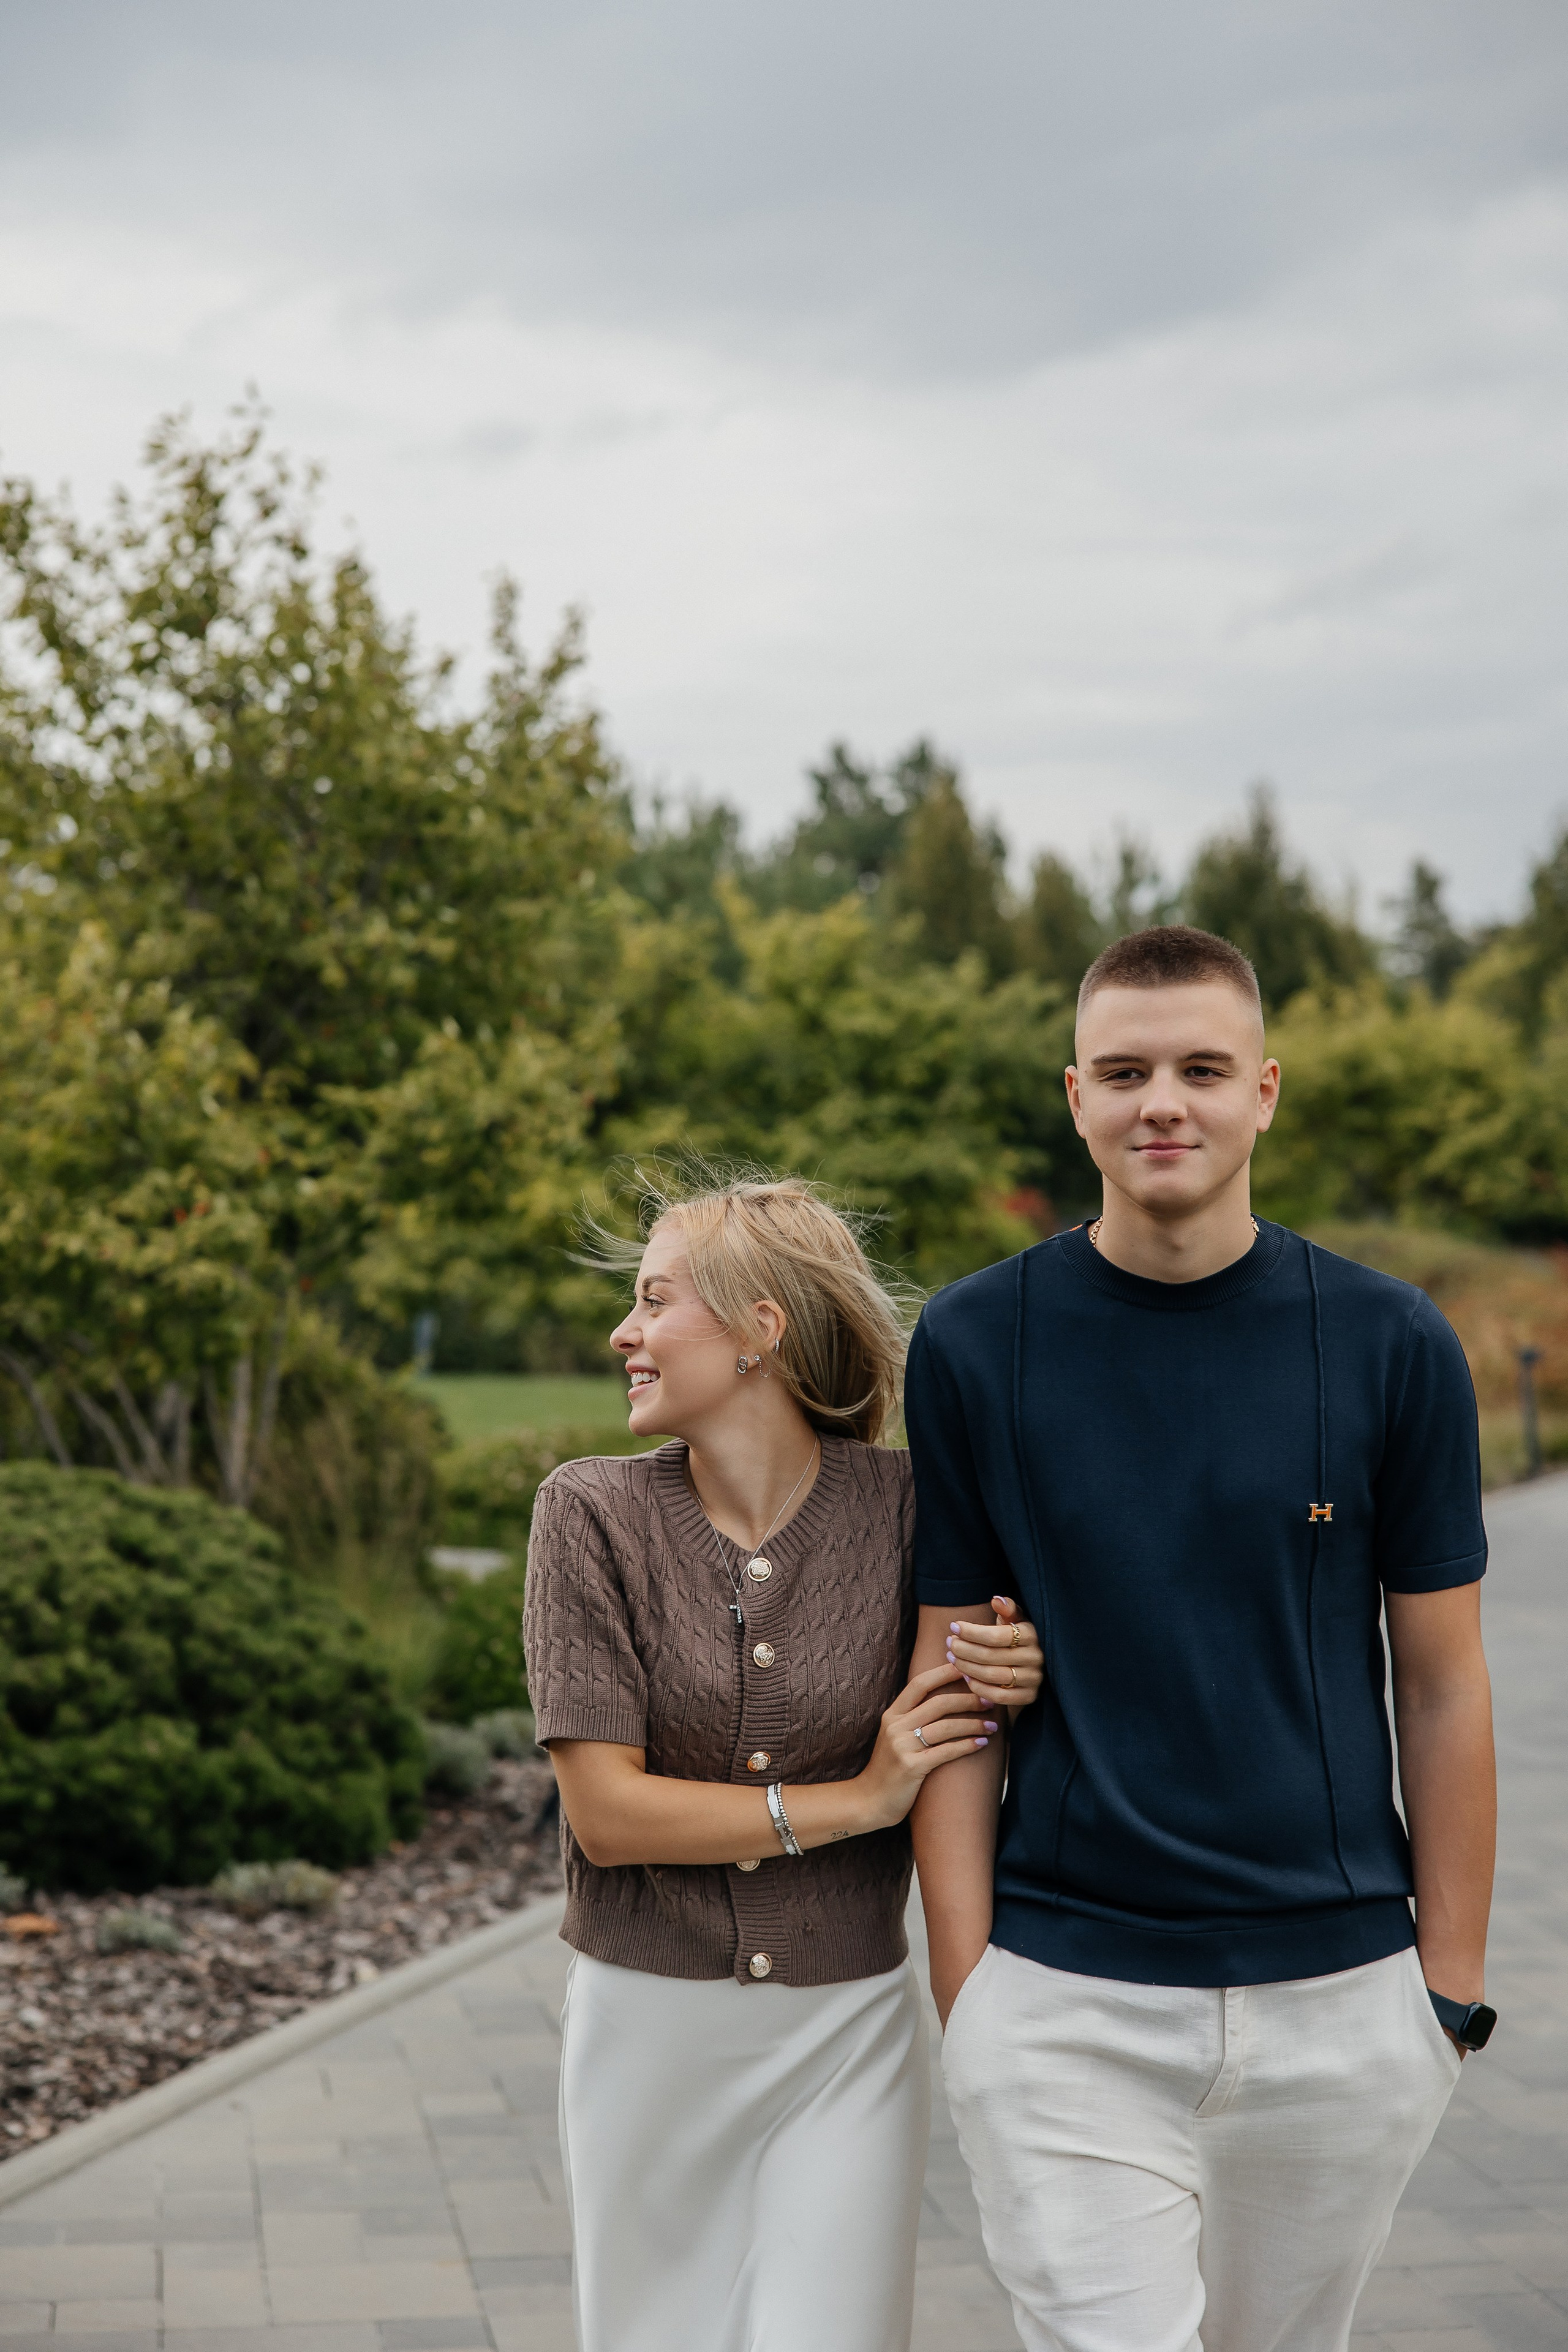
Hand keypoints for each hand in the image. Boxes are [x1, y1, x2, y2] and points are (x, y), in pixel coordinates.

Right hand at [854, 1663, 995, 1832]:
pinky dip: (967, 1746)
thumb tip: (945, 1701)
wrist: (869, 1801)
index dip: (944, 1673)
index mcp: (892, 1714)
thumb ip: (912, 1718)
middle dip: (968, 1699)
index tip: (968, 1669)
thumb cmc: (889, 1769)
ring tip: (993, 1725)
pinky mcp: (911, 1767)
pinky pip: (946, 1751)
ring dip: (973, 1724)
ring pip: (946, 1727)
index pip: (920, 1684)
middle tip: (989, 1701)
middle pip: (938, 1703)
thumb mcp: (894, 1737)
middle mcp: (895, 1726)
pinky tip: (982, 1744)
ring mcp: (902, 1746)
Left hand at [947, 1596, 1043, 1708]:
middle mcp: (1035, 1657)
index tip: (954, 1627)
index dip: (971, 1632)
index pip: (995, 1635)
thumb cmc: (1016, 1638)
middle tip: (949, 1643)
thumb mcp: (1014, 1620)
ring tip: (952, 1658)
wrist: (1030, 1667)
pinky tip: (965, 1677)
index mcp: (1032, 1634)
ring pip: (991, 1675)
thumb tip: (996, 1600)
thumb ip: (1007, 1609)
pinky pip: (997, 1696)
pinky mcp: (1028, 1697)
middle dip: (963, 1649)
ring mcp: (1033, 1679)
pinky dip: (977, 1687)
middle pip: (989, 1656)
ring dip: (966, 1667)